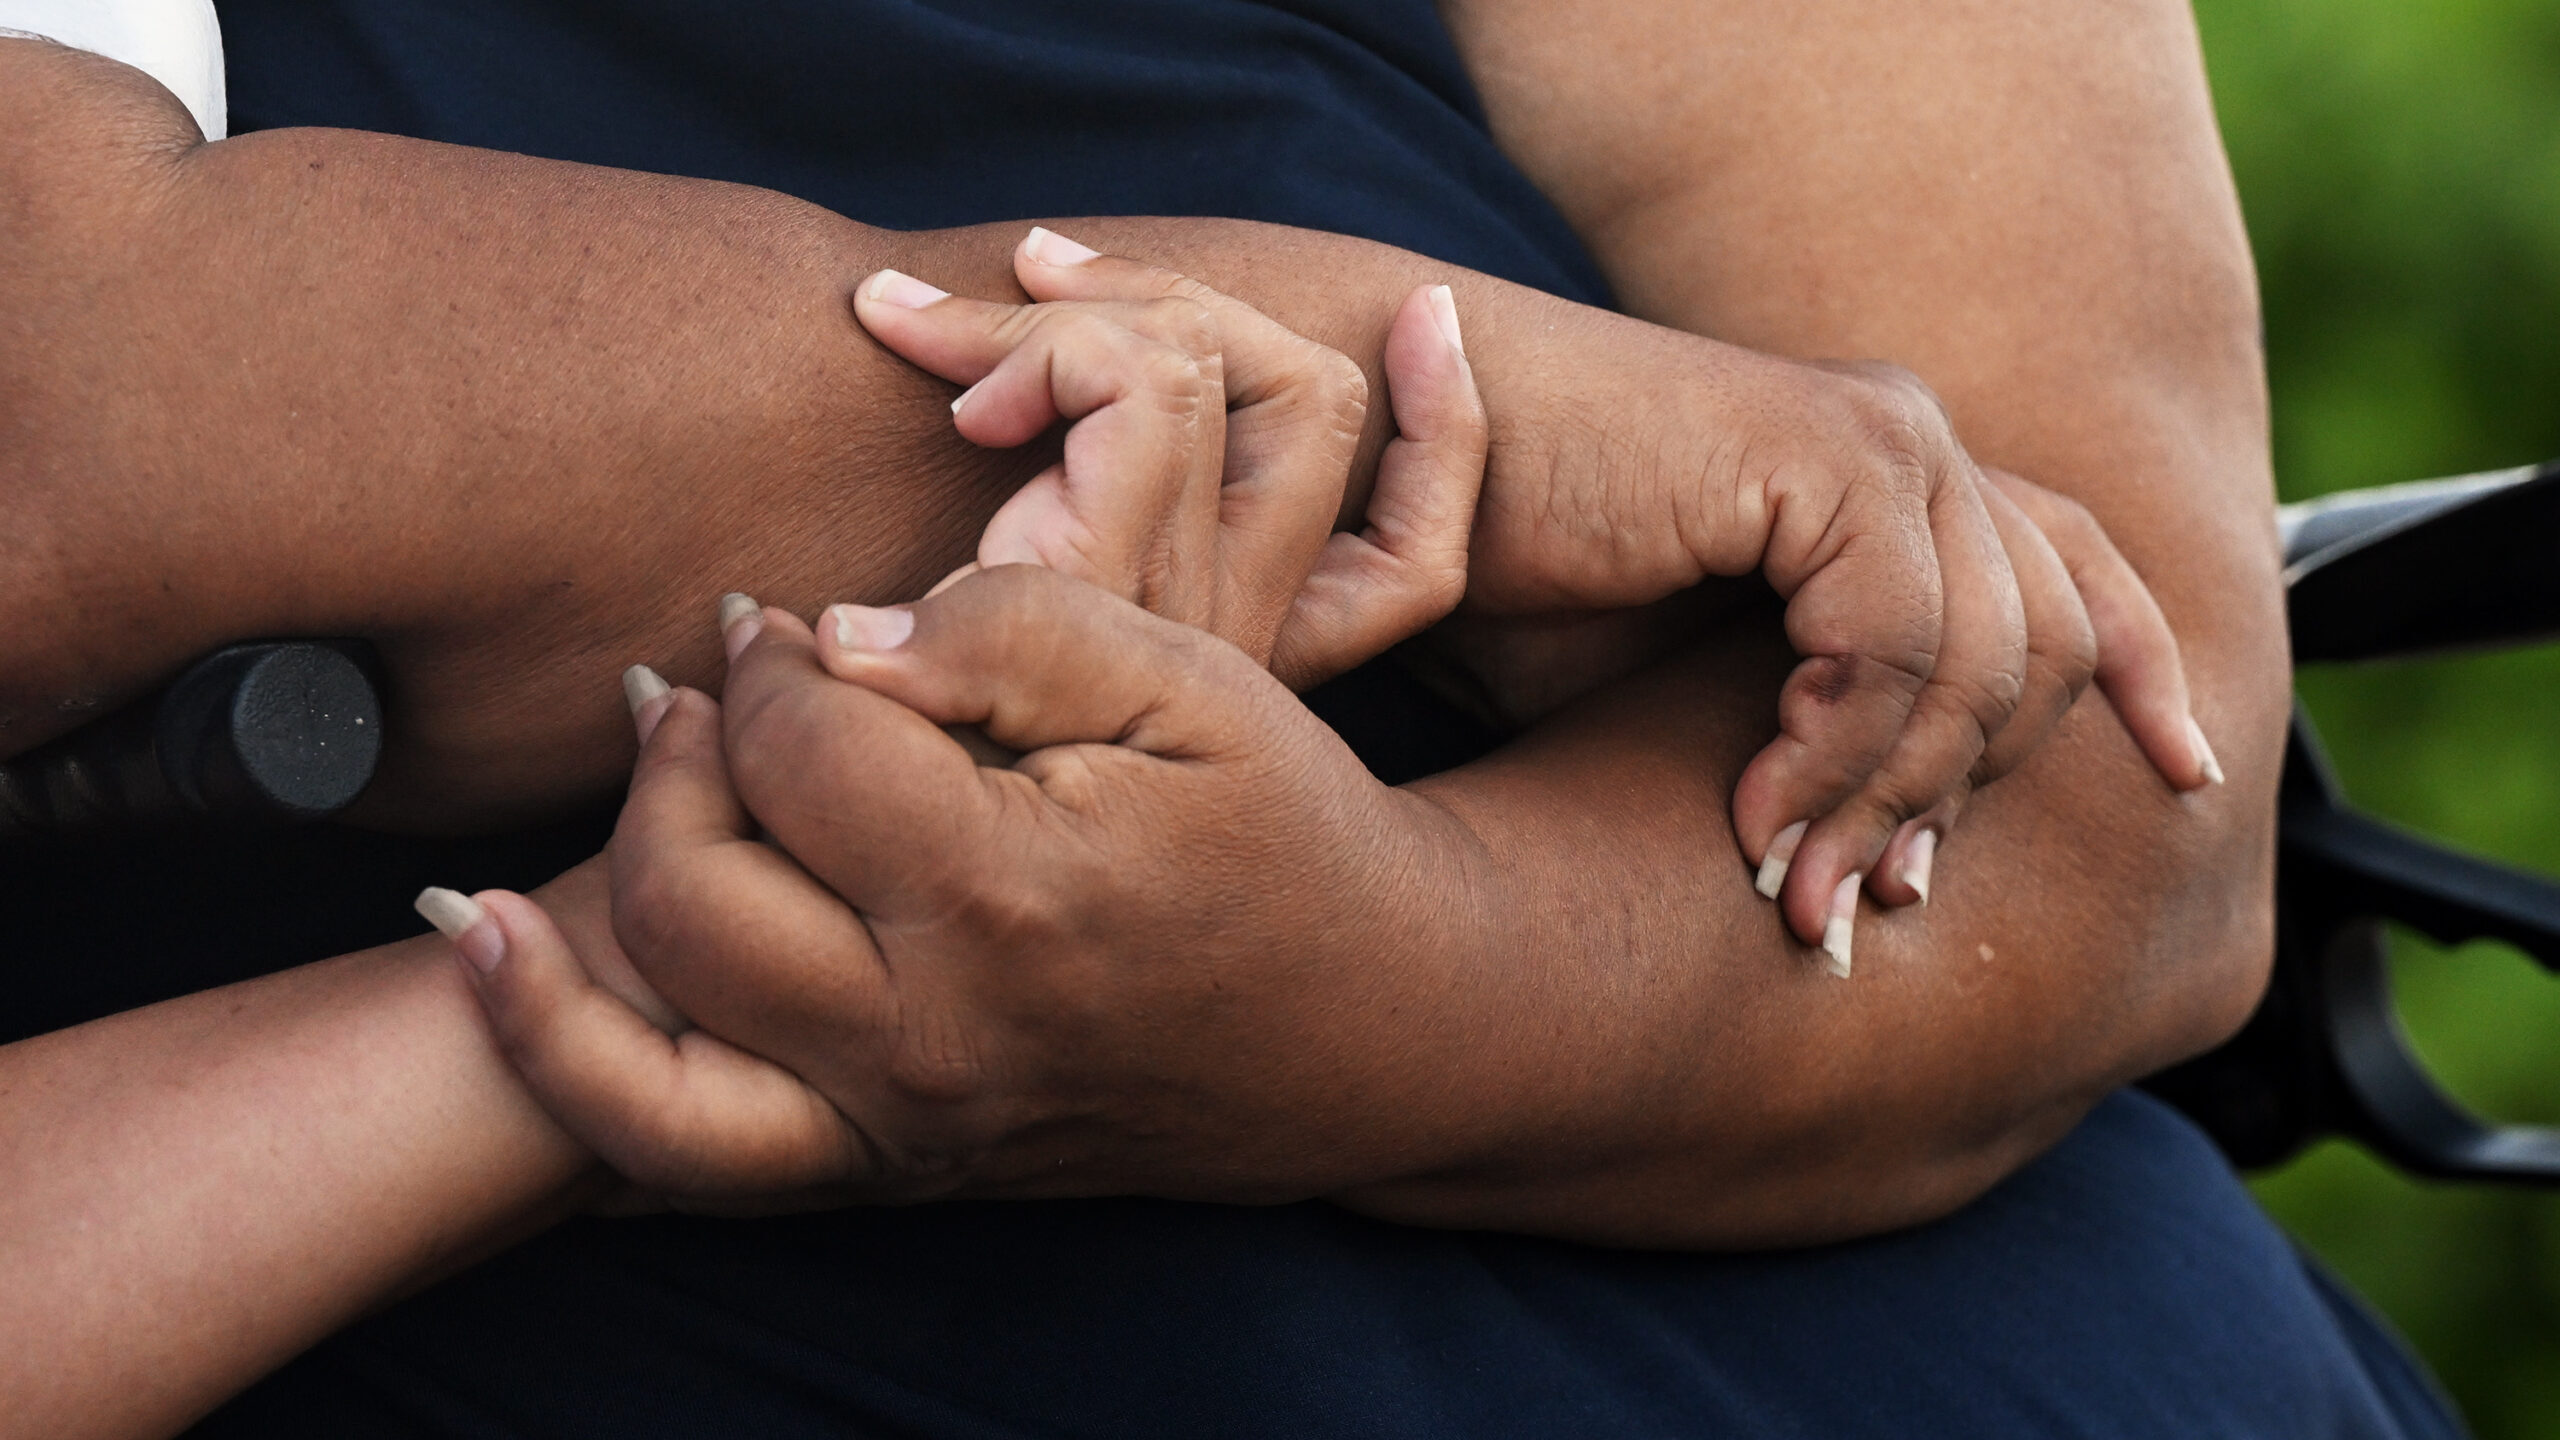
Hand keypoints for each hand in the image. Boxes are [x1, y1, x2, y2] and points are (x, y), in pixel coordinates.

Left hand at [456, 568, 1486, 1204]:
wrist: (1373, 1026)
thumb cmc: (1289, 833)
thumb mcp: (1195, 683)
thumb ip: (1013, 628)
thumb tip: (834, 636)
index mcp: (1011, 897)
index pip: (799, 744)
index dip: (772, 656)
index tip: (790, 621)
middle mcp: (932, 1039)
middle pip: (690, 889)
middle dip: (679, 754)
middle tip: (718, 680)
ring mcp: (902, 1125)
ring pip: (644, 1048)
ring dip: (582, 901)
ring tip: (625, 784)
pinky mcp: (891, 1168)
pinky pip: (678, 1155)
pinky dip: (563, 1061)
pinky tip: (498, 955)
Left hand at [845, 229, 1486, 689]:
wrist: (801, 831)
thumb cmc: (892, 720)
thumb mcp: (1012, 629)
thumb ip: (1075, 530)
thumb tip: (1071, 392)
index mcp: (1239, 656)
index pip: (1422, 566)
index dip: (1450, 430)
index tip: (1426, 315)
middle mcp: (1228, 641)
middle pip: (1316, 405)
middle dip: (1177, 292)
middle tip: (1037, 270)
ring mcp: (1169, 623)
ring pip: (1203, 364)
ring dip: (1068, 308)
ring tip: (937, 338)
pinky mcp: (1095, 596)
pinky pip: (1131, 387)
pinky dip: (1036, 347)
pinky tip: (957, 406)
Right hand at [1445, 343, 2217, 966]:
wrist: (1395, 478)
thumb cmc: (1522, 590)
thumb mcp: (1703, 695)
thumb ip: (1821, 735)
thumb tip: (1907, 868)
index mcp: (1897, 483)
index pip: (2079, 576)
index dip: (2144, 676)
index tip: (2192, 786)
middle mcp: (1910, 444)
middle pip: (2048, 646)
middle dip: (1959, 805)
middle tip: (1852, 912)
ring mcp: (1879, 436)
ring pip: (1982, 664)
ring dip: (1884, 803)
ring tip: (1789, 890)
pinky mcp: (1820, 444)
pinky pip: (1896, 641)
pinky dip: (1835, 749)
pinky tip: (1752, 811)